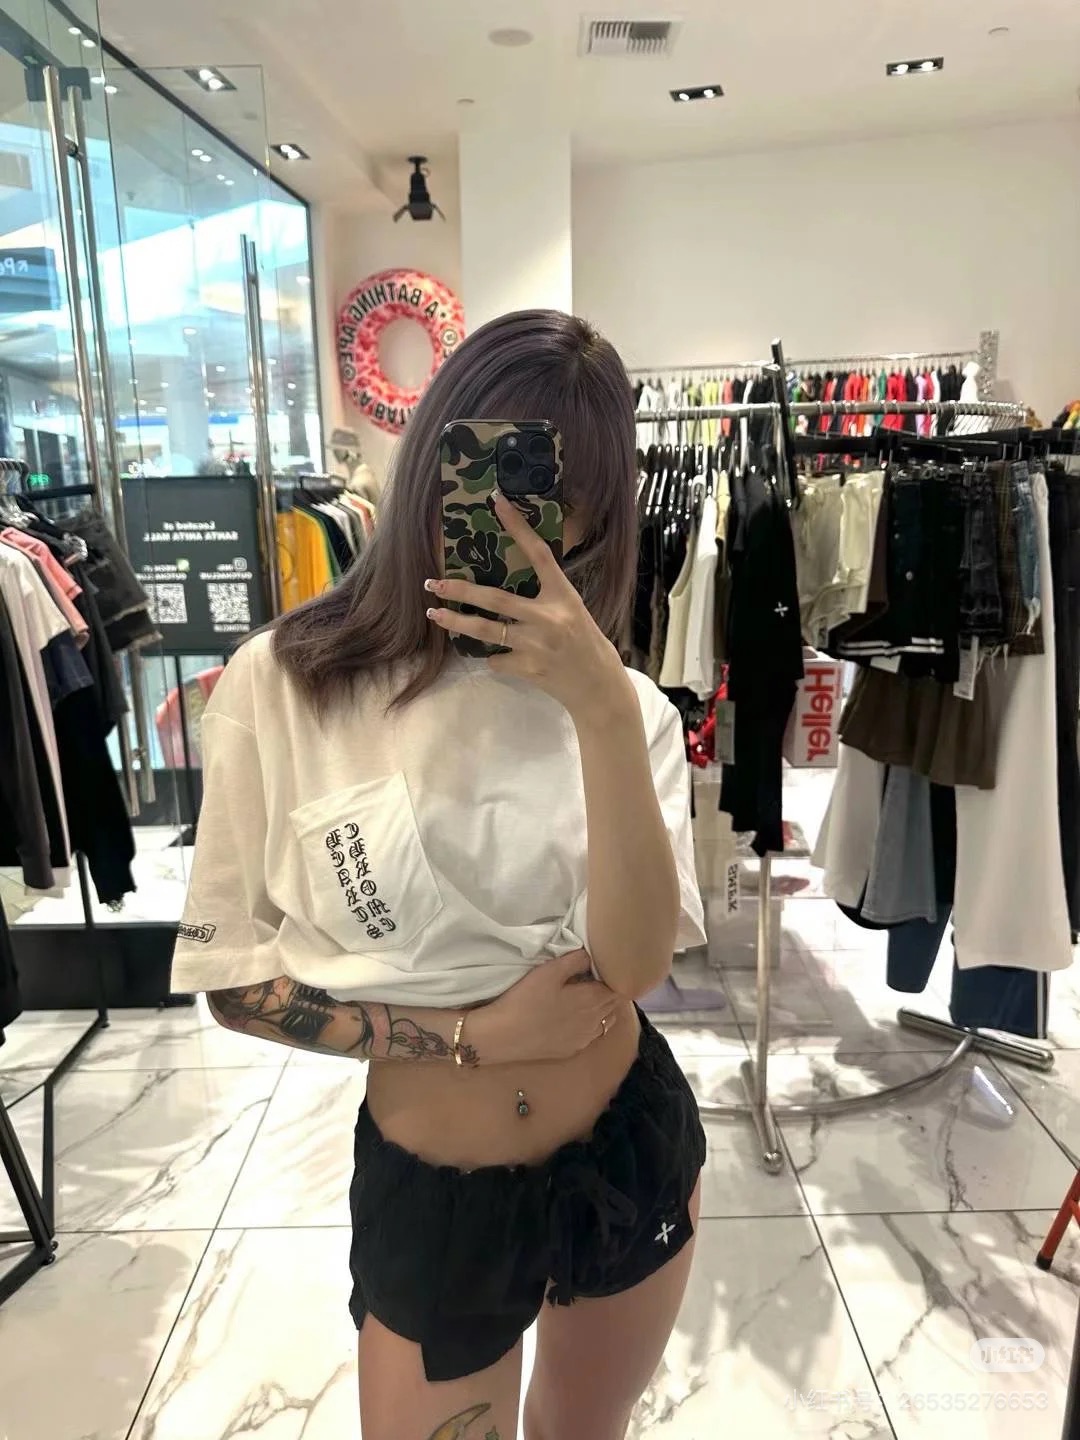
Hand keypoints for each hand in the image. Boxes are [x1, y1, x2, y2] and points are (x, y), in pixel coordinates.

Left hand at [425, 491, 632, 722]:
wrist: (598, 686)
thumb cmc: (583, 642)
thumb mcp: (571, 609)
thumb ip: (544, 594)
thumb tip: (503, 577)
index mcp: (564, 595)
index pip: (539, 554)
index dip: (518, 527)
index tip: (497, 502)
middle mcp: (550, 618)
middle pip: (496, 599)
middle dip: (461, 590)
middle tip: (433, 582)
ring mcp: (537, 645)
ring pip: (486, 631)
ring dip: (455, 622)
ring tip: (433, 614)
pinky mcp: (528, 669)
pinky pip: (496, 659)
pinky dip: (493, 656)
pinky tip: (499, 656)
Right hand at [468, 950, 620, 1064]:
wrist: (504, 1036)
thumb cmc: (526, 999)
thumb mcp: (549, 971)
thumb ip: (576, 960)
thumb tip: (592, 956)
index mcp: (593, 999)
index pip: (619, 987)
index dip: (615, 976)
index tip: (606, 967)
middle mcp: (595, 1021)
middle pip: (614, 1004)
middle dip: (610, 990)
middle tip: (597, 978)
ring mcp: (585, 1039)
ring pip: (606, 1021)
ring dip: (602, 1009)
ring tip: (587, 997)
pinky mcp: (572, 1050)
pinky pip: (592, 1035)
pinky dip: (591, 1025)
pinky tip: (574, 1019)